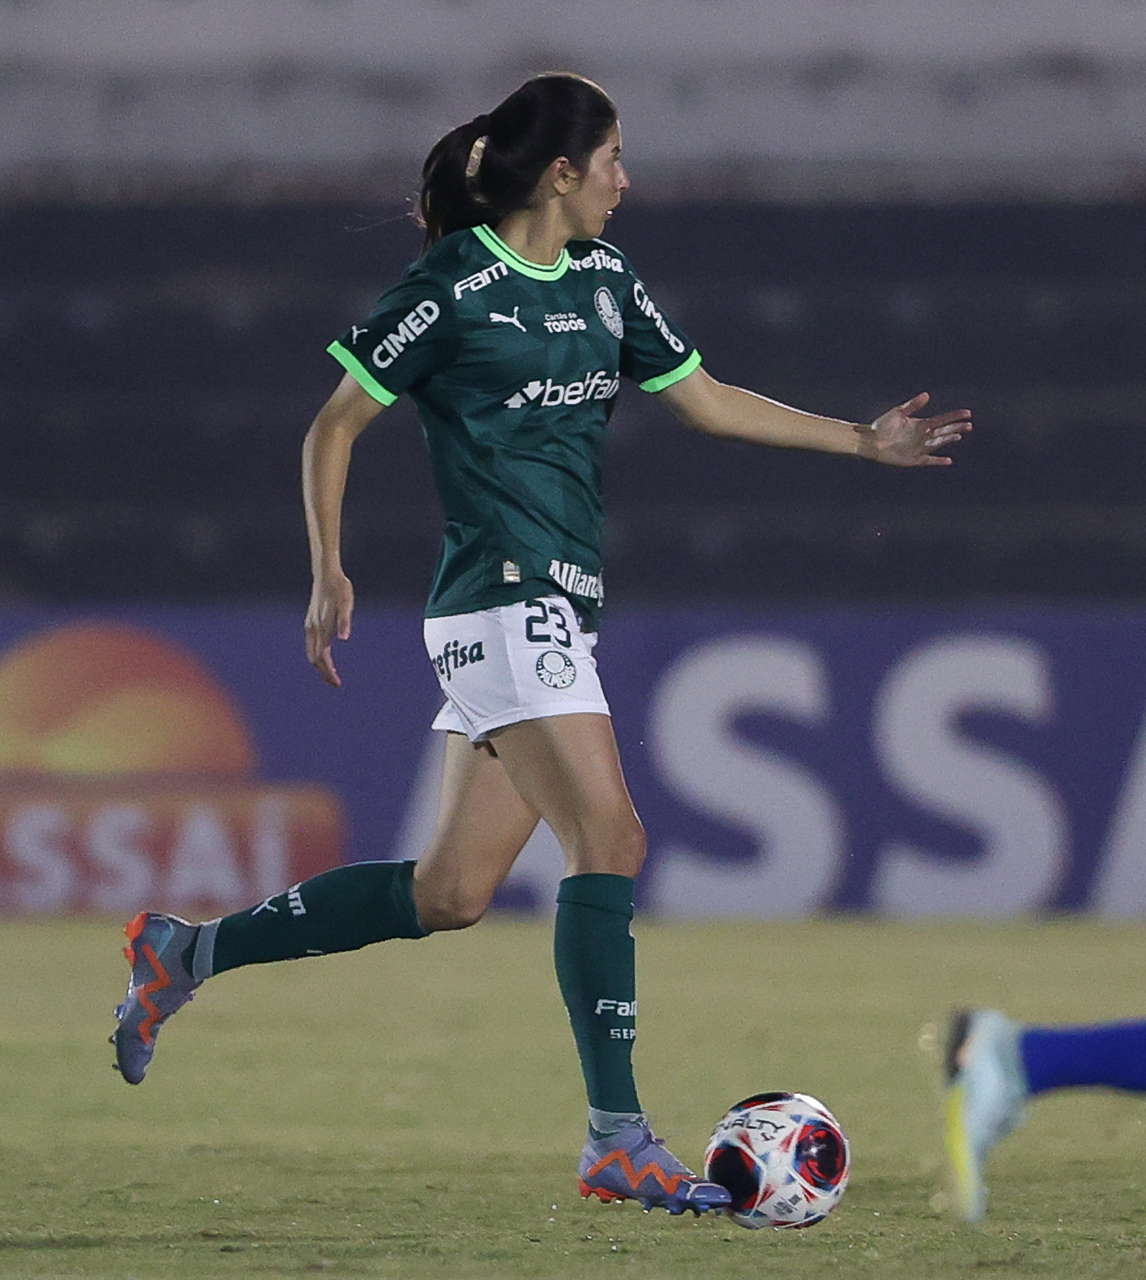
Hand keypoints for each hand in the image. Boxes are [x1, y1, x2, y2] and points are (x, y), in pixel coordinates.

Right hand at [305, 572, 353, 686]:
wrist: (326, 574)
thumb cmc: (340, 588)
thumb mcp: (347, 603)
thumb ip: (345, 621)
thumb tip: (344, 639)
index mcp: (321, 628)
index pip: (322, 657)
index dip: (329, 672)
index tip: (337, 683)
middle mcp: (313, 629)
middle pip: (315, 658)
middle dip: (324, 672)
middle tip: (336, 683)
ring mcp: (310, 625)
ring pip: (311, 652)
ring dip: (320, 665)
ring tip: (332, 673)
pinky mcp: (311, 621)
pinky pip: (311, 644)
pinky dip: (317, 654)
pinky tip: (326, 654)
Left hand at [862, 392, 971, 465]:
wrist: (870, 441)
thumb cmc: (882, 426)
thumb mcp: (898, 413)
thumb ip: (913, 405)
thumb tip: (927, 395)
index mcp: (921, 424)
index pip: (942, 420)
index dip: (954, 416)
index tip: (967, 413)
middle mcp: (922, 436)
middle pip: (944, 431)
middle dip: (956, 428)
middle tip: (969, 425)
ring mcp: (919, 448)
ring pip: (938, 444)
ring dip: (948, 440)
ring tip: (959, 436)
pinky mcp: (913, 459)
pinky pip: (929, 460)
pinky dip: (938, 461)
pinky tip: (948, 460)